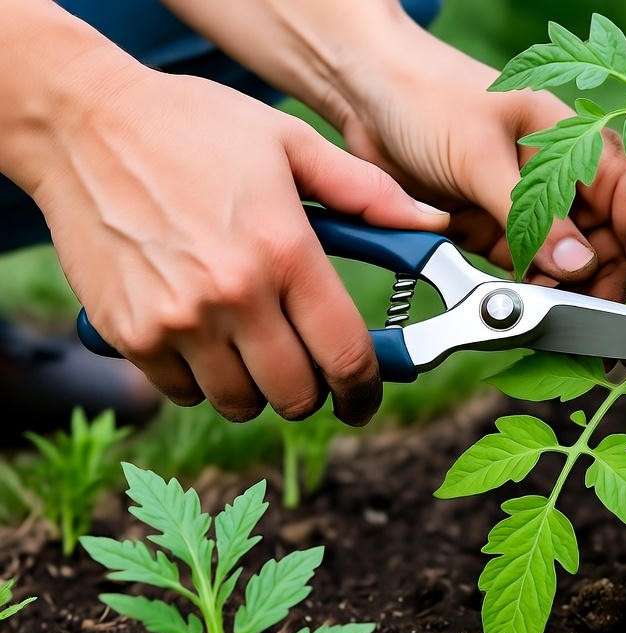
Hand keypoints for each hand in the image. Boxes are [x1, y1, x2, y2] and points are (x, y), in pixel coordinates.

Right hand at [20, 60, 447, 424]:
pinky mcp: (131, 332)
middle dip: (314, 392)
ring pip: (240, 402)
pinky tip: (206, 340)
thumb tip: (431, 224)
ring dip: (259, 390)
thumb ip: (367, 194)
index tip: (365, 396)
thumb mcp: (289, 143)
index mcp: (285, 252)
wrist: (82, 124)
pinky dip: (203, 381)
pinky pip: (184, 391)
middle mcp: (234, 295)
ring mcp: (178, 320)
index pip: (345, 355)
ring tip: (257, 349)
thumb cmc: (191, 127)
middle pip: (296, 394)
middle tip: (312, 371)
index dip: (366, 388)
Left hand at [334, 31, 625, 303]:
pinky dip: (529, 294)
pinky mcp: (500, 232)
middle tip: (592, 337)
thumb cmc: (430, 98)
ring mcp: (535, 210)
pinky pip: (528, 273)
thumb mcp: (482, 157)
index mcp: (583, 148)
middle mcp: (568, 182)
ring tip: (554, 325)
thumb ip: (532, 215)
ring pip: (571, 270)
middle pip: (610, 252)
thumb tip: (580, 265)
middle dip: (607, 294)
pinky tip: (522, 308)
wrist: (365, 94)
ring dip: (567, 299)